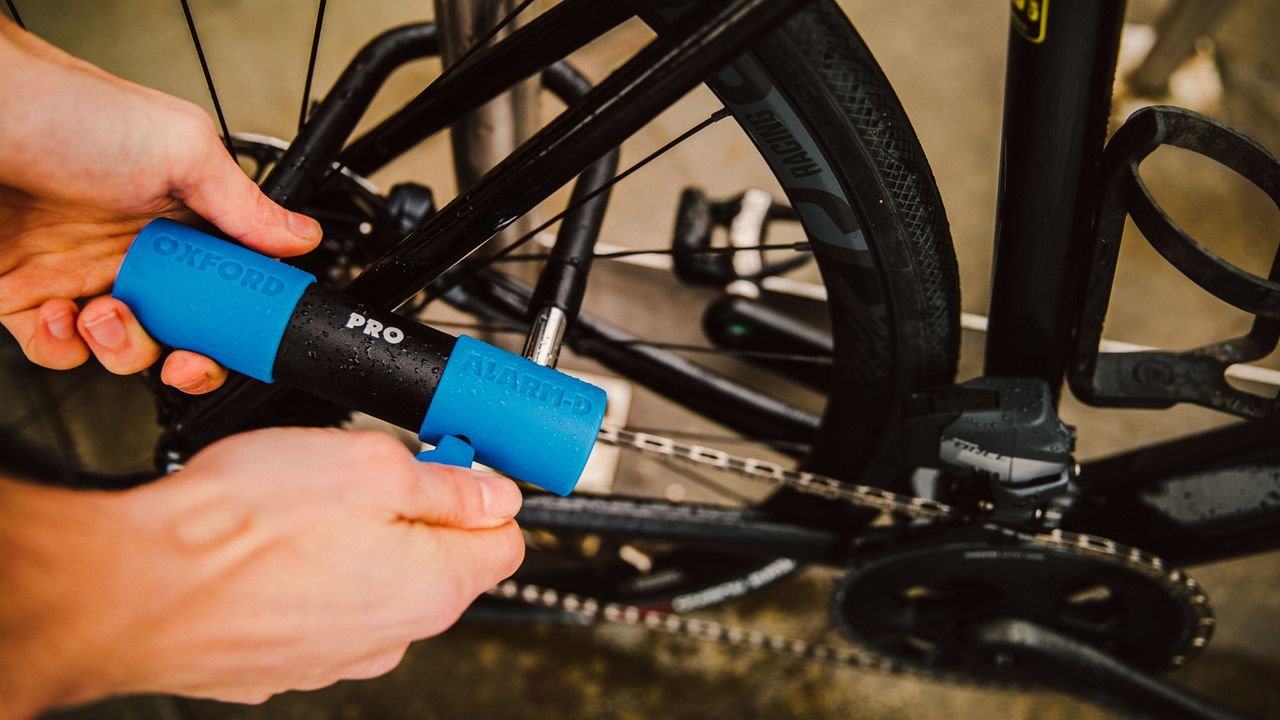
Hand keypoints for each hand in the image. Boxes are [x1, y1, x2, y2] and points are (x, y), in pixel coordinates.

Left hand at [0, 16, 320, 393]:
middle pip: (187, 330)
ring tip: (107, 312)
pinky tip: (62, 316)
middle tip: (187, 355)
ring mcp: (85, 275)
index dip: (244, 318)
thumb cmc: (64, 110)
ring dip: (125, 348)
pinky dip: (64, 348)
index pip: (232, 283)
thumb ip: (244, 203)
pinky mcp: (28, 296)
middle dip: (193, 357)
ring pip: (129, 349)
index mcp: (184, 217)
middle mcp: (138, 249)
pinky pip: (59, 351)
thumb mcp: (180, 147)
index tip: (248, 335)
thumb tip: (300, 238)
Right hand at [0, 428, 524, 712]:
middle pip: (439, 562)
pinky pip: (318, 607)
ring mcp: (335, 656)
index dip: (483, 491)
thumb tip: (495, 493)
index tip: (451, 464)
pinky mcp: (282, 662)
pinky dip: (305, 575)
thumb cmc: (241, 527)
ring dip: (355, 543)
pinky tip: (268, 547)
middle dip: (414, 514)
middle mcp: (393, 636)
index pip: (506, 540)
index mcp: (433, 588)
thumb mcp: (370, 467)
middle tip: (363, 475)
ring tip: (302, 507)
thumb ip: (447, 484)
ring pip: (375, 583)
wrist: (133, 588)